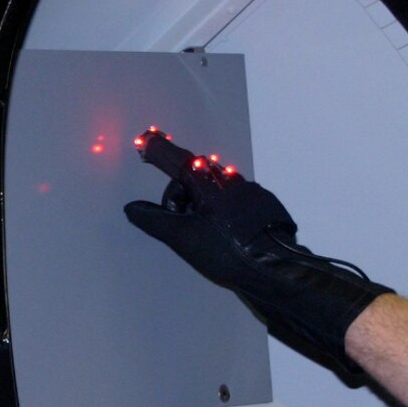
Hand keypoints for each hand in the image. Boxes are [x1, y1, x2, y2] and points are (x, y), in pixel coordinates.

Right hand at [125, 132, 390, 371]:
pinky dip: (224, 211)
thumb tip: (132, 208)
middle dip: (182, 196)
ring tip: (208, 235)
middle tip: (182, 222)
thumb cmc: (226, 250)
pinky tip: (229, 235)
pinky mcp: (265, 203)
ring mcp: (250, 190)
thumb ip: (154, 220)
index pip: (175, 160)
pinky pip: (235, 200)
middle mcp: (230, 178)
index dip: (157, 150)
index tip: (144, 140)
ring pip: (215, 189)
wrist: (275, 267)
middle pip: (194, 177)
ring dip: (204, 205)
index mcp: (207, 181)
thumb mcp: (182, 238)